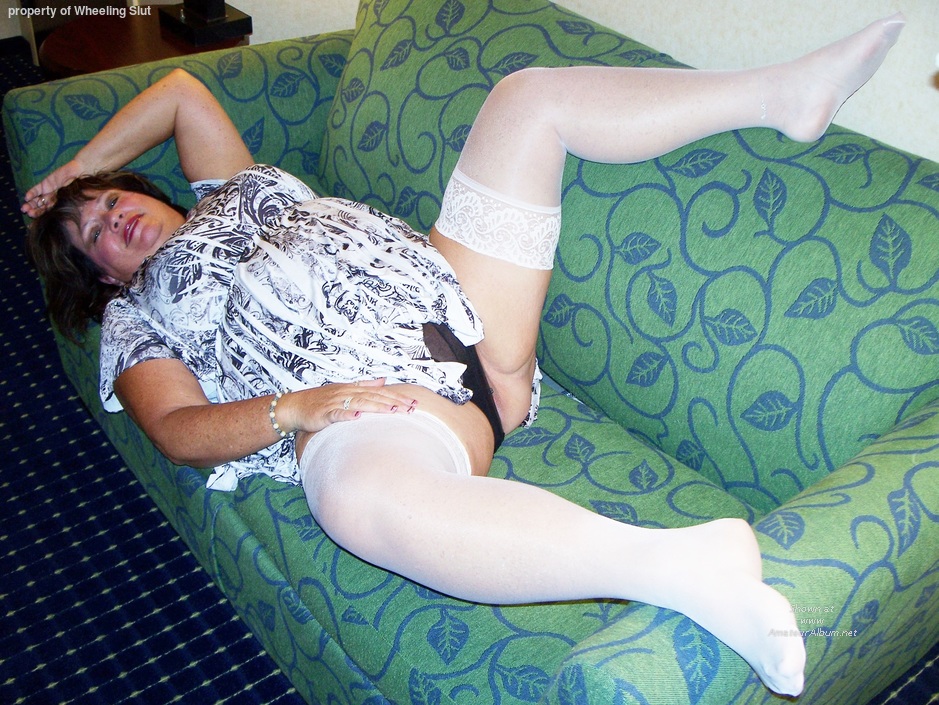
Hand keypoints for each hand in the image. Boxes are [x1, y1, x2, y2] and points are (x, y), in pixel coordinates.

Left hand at [22, 158, 87, 217]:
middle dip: (34, 210)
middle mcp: (53, 199)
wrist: (80, 174)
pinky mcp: (46, 183)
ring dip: (30, 203)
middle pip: (41, 206)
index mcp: (60, 204)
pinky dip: (32, 193)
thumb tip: (71, 228)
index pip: (48, 211)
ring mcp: (48, 191)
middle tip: (27, 213)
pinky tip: (27, 197)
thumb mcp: (77, 204)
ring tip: (24, 208)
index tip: (34, 218)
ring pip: (37, 199)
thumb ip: (73, 214)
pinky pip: (37, 189)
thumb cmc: (82, 190)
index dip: (41, 214)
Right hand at [278, 378, 417, 436]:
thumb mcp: (344, 390)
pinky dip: (348, 414)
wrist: (294, 407)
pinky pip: (337, 413)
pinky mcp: (324, 413)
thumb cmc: (320, 401)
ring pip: (359, 403)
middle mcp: (346, 393)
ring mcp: (335, 402)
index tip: (414, 403)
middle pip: (374, 396)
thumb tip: (383, 380)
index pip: (379, 391)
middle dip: (394, 402)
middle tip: (411, 408)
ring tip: (393, 411)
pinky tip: (358, 416)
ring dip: (377, 406)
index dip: (397, 396)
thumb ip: (365, 385)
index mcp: (353, 388)